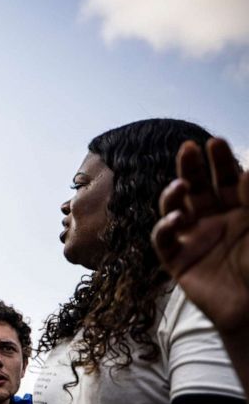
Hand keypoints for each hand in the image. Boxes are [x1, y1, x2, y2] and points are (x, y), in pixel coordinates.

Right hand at [152, 138, 248, 336]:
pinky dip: (165, 228)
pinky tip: (177, 220)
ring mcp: (194, 240)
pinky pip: (164, 241)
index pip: (227, 179)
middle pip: (198, 188)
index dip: (220, 161)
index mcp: (241, 212)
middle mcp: (215, 222)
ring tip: (182, 186)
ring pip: (175, 209)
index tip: (214, 142)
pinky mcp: (178, 261)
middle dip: (192, 168)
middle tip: (188, 149)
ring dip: (174, 194)